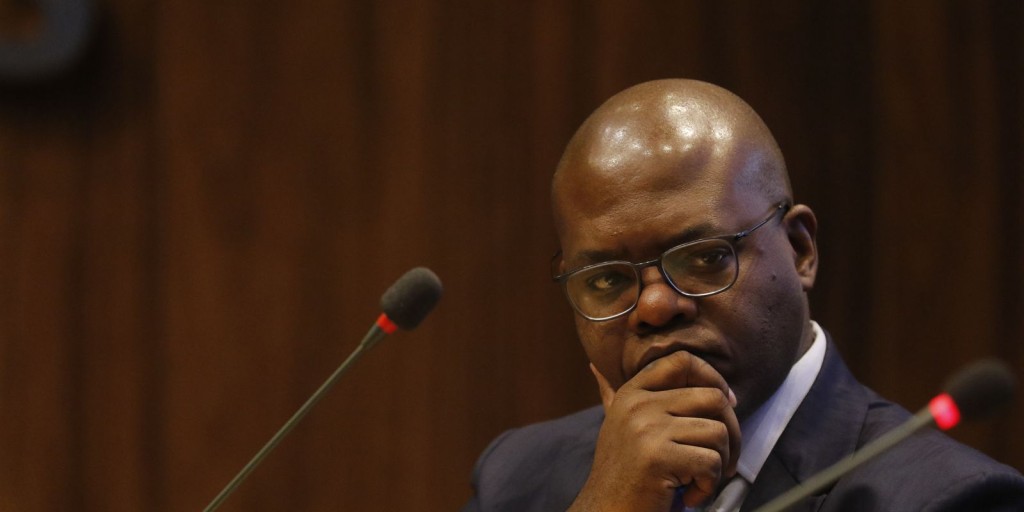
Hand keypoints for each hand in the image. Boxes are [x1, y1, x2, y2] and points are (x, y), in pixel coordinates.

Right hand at [568, 351, 740, 511]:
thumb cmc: (619, 474)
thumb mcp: (616, 426)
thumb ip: (610, 395)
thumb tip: (595, 365)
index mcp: (631, 393)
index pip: (682, 361)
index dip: (713, 378)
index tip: (724, 405)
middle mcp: (638, 405)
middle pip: (713, 397)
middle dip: (732, 431)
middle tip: (723, 458)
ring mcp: (646, 429)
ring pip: (717, 432)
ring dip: (719, 464)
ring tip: (698, 480)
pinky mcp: (658, 458)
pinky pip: (710, 461)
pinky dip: (708, 486)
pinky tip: (690, 496)